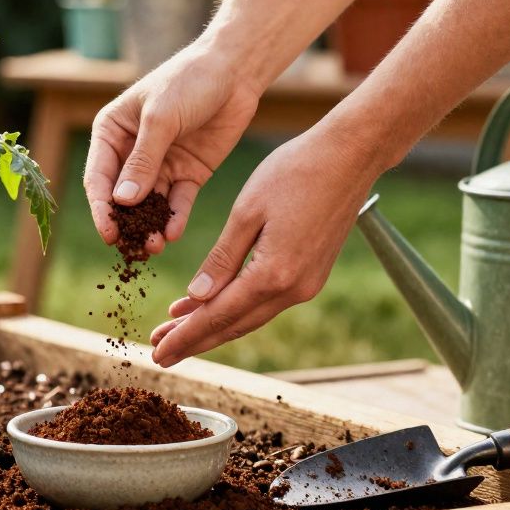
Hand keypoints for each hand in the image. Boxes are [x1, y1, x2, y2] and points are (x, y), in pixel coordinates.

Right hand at [84, 40, 262, 252]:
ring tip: (155, 246)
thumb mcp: (162, 118)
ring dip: (149, 227)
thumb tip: (123, 201)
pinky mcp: (187, 174)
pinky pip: (177, 203)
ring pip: (149, 206)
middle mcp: (131, 152)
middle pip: (122, 198)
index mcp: (112, 133)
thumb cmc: (189, 81)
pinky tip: (173, 233)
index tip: (108, 233)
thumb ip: (143, 161)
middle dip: (126, 224)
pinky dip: (174, 219)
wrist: (235, 71)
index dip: (101, 207)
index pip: (99, 177)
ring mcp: (160, 165)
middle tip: (133, 249)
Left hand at [148, 125, 380, 366]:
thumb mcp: (247, 212)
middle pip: (233, 325)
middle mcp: (293, 289)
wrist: (351, 155)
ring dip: (212, 325)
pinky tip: (209, 303)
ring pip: (249, 316)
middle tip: (159, 352)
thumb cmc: (296, 172)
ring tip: (175, 329)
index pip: (218, 316)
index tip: (158, 353)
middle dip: (194, 339)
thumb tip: (196, 299)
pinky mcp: (311, 274)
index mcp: (273, 275)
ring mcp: (306, 285)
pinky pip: (264, 300)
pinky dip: (235, 306)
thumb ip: (221, 259)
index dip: (185, 337)